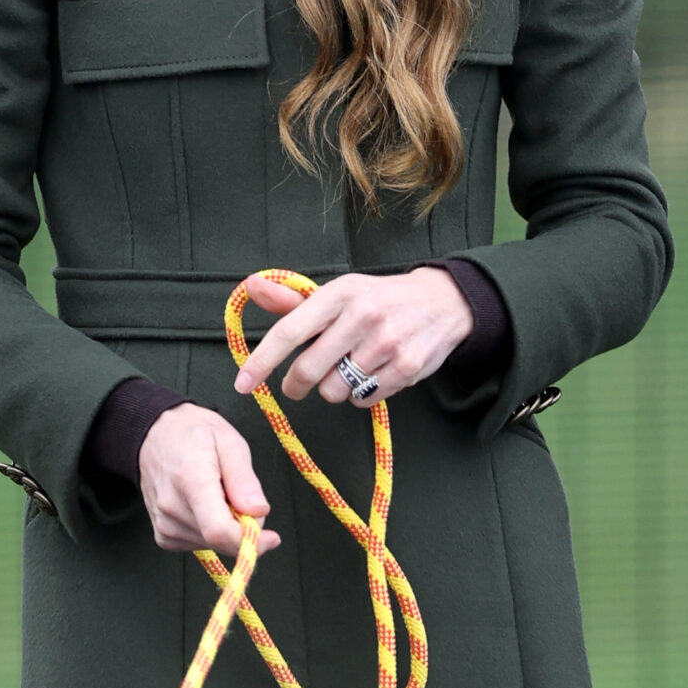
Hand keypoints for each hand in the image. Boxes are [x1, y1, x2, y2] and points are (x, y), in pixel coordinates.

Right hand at [139, 404, 279, 560]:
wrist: (155, 435)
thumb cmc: (195, 434)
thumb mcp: (229, 443)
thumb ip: (244, 479)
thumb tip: (259, 512)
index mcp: (191, 480)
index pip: (218, 530)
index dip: (251, 541)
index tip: (272, 538)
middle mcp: (172, 507)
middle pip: (220, 539)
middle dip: (243, 527)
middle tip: (241, 495)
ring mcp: (164, 524)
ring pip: (212, 544)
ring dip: (226, 527)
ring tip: (218, 493)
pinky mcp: (162, 535)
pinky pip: (198, 543)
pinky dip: (211, 530)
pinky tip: (206, 506)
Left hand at [231, 269, 475, 408]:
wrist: (444, 301)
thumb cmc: (379, 299)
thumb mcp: (340, 292)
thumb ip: (294, 300)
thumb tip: (252, 287)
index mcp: (339, 293)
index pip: (290, 331)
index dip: (262, 361)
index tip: (243, 383)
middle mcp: (363, 315)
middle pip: (309, 370)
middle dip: (296, 384)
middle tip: (297, 385)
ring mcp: (387, 342)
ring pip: (335, 390)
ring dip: (334, 388)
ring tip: (350, 369)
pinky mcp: (407, 367)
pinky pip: (362, 399)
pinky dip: (360, 395)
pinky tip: (373, 374)